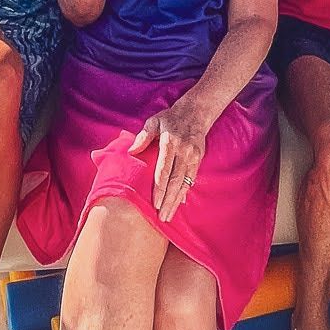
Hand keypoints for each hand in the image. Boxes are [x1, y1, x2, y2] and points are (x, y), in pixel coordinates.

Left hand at [129, 91, 212, 220]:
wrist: (196, 112)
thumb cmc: (170, 118)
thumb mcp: (154, 122)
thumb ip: (143, 136)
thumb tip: (131, 151)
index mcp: (171, 143)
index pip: (164, 170)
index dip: (160, 188)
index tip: (155, 203)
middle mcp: (184, 152)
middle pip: (175, 181)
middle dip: (168, 201)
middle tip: (161, 218)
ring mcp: (193, 157)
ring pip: (184, 183)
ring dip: (176, 201)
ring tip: (168, 216)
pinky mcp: (199, 160)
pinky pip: (191, 180)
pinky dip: (184, 193)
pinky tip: (178, 204)